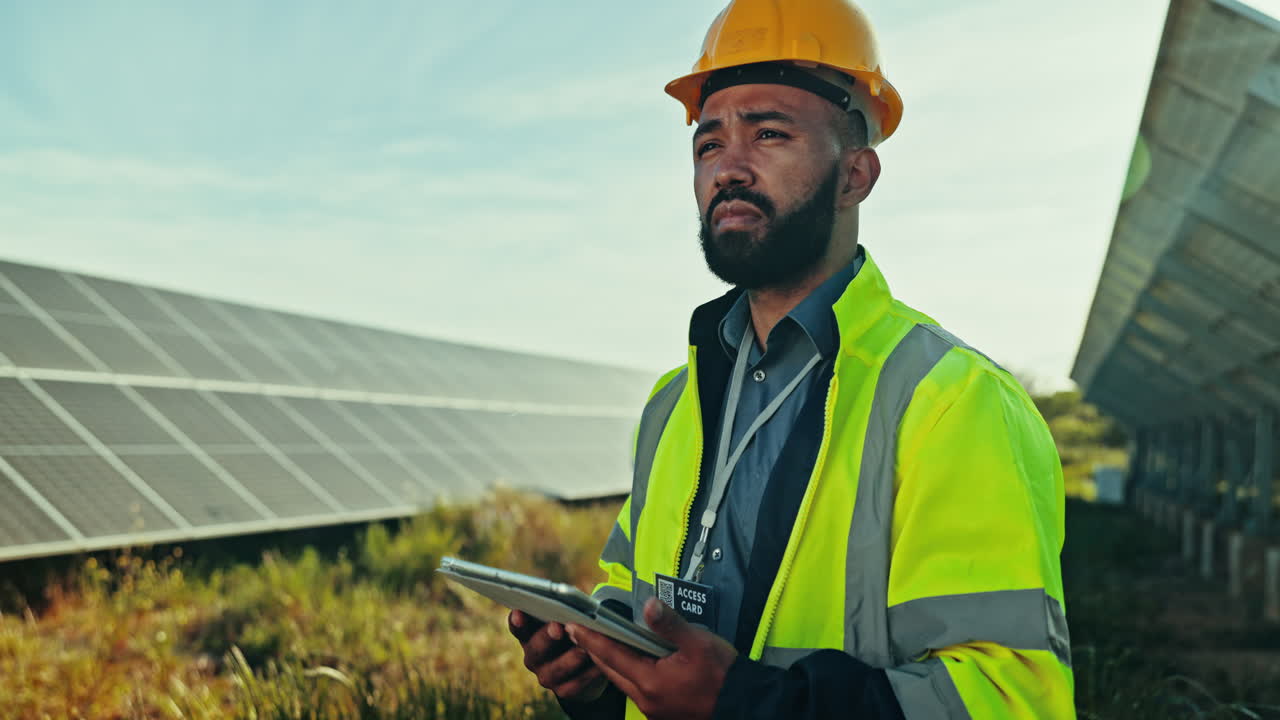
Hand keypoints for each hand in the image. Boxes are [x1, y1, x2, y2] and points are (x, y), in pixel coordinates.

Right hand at [508, 609, 607, 701]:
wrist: (586, 664)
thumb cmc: (574, 632)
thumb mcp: (567, 620)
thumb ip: (565, 613)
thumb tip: (574, 608)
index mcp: (529, 633)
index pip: (518, 626)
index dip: (517, 621)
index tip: (519, 613)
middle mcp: (533, 656)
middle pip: (535, 648)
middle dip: (547, 637)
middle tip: (557, 628)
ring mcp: (546, 675)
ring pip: (555, 669)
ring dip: (570, 659)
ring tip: (583, 650)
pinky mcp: (563, 690)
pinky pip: (575, 683)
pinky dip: (588, 674)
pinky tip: (598, 665)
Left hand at [567, 597, 737, 719]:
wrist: (744, 704)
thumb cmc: (723, 675)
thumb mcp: (698, 643)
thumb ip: (670, 624)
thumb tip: (649, 605)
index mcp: (650, 682)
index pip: (612, 655)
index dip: (591, 639)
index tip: (572, 626)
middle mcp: (646, 699)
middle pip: (612, 671)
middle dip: (594, 650)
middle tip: (578, 631)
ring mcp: (654, 708)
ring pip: (623, 681)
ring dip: (610, 662)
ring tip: (598, 643)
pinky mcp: (663, 712)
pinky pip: (636, 689)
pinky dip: (627, 672)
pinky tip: (630, 661)